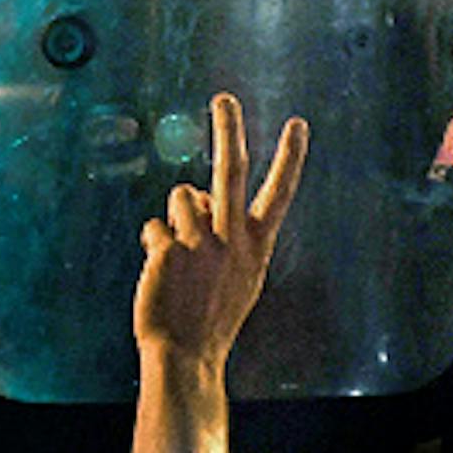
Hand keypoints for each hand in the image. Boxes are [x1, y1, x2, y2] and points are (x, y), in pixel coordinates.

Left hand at [133, 93, 308, 369]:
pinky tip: (160, 273)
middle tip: (223, 98)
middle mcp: (232, 239)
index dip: (290, 157)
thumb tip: (195, 195)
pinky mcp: (167, 249)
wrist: (186, 354)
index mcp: (257, 245)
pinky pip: (155, 226)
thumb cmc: (215, 314)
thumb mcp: (239, 274)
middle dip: (229, 130)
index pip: (279, 193)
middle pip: (231, 171)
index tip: (298, 124)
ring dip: (177, 216)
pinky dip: (154, 244)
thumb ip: (225, 232)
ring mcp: (200, 243)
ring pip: (181, 197)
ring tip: (180, 257)